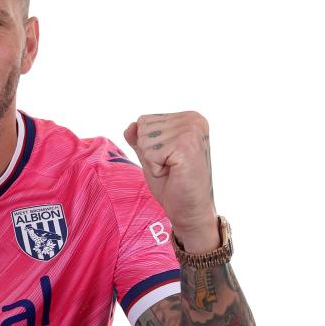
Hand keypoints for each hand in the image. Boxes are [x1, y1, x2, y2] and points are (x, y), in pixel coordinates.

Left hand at [124, 111, 216, 242]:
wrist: (189, 208)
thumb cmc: (173, 183)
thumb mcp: (152, 155)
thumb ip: (141, 138)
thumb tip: (131, 125)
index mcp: (189, 117)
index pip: (145, 120)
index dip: (149, 146)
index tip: (169, 158)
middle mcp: (193, 119)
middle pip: (143, 128)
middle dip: (150, 153)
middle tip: (170, 166)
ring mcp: (191, 131)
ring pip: (144, 141)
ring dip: (153, 161)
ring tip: (172, 170)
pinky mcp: (185, 145)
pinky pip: (149, 154)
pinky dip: (155, 169)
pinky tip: (174, 173)